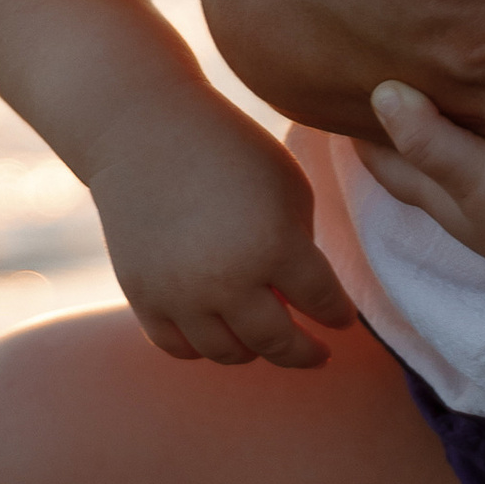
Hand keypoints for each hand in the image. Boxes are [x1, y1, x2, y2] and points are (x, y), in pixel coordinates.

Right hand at [88, 98, 353, 368]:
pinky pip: (180, 347)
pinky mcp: (142, 297)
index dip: (338, 315)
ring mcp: (180, 295)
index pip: (323, 304)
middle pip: (278, 344)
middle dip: (305, 352)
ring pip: (229, 354)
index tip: (342, 319)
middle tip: (317, 353)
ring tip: (265, 337)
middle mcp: (227, 280)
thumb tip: (304, 299)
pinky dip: (204, 345)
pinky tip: (220, 331)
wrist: (142, 130)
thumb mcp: (289, 186)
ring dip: (254, 349)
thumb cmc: (228, 149)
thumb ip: (303, 246)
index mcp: (274, 246)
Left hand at [360, 79, 484, 304]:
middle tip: (378, 71)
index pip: (386, 160)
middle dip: (397, 122)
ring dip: (445, 122)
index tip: (335, 83)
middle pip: (419, 156)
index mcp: (444, 199)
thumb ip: (432, 141)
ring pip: (461, 152)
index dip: (360, 128)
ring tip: (432, 76)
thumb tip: (379, 93)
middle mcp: (470, 201)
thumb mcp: (479, 179)